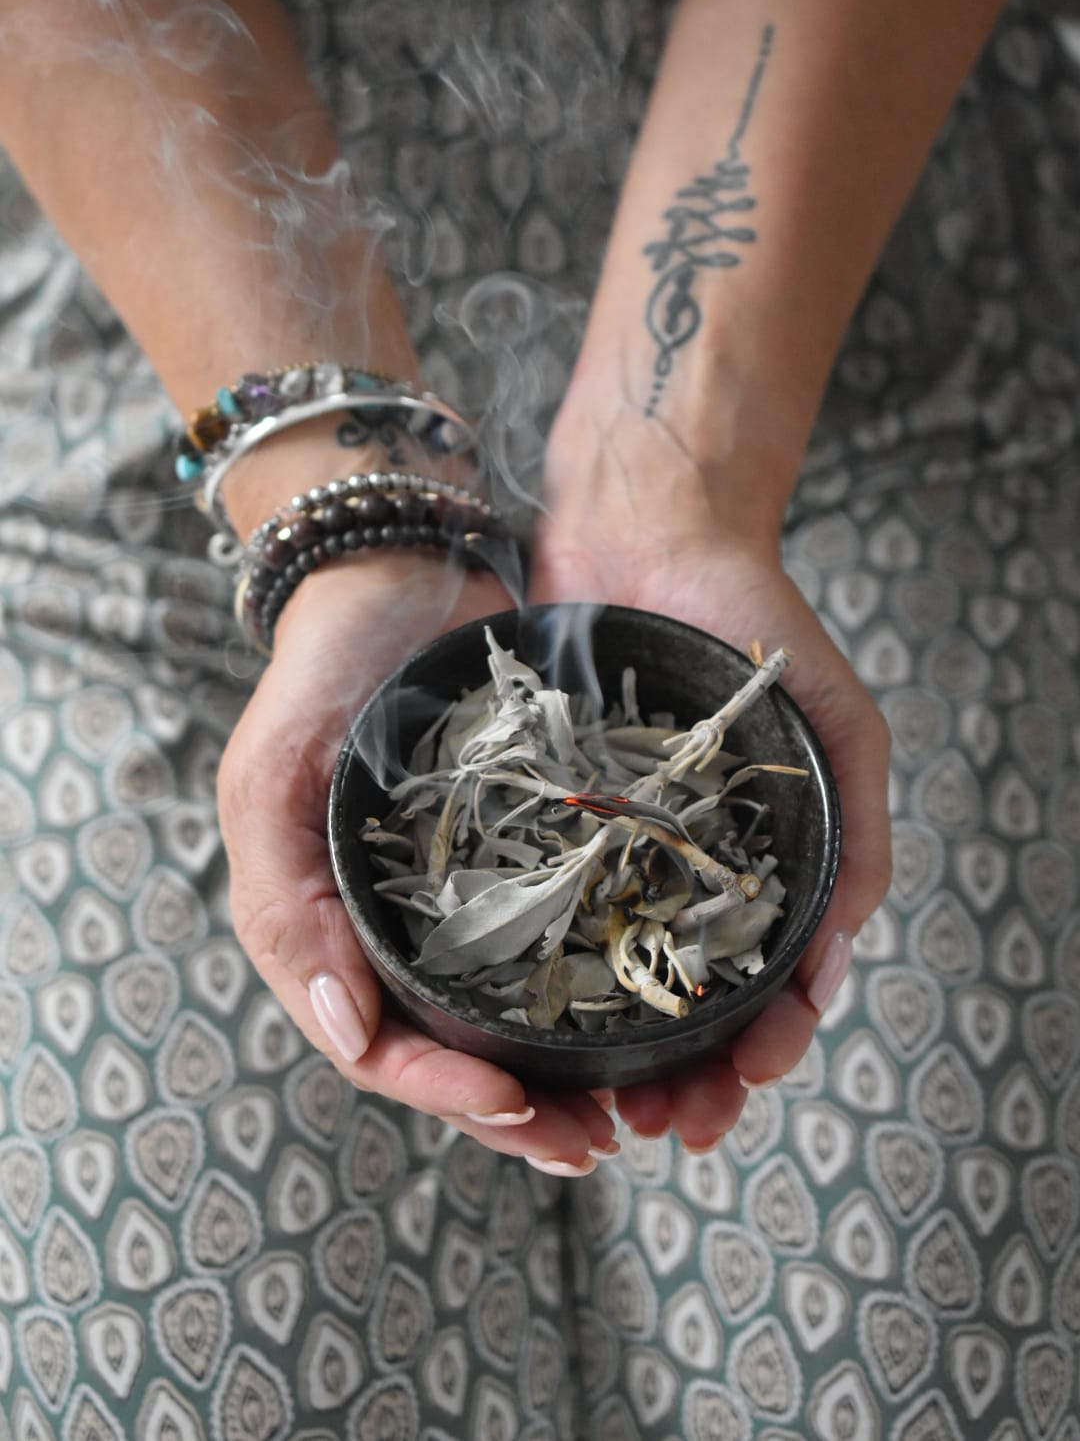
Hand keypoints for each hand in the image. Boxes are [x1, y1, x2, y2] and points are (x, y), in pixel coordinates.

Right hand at [218, 554, 617, 1169]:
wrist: (404, 573)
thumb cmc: (326, 671)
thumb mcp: (271, 777)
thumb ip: (287, 904)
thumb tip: (344, 1032)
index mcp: (324, 929)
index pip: (380, 1046)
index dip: (446, 1091)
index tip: (521, 1105)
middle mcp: (390, 927)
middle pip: (453, 1054)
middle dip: (521, 1112)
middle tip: (596, 1142)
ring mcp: (458, 896)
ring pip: (510, 1017)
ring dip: (566, 1074)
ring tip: (633, 1105)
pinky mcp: (519, 856)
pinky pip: (557, 943)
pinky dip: (594, 991)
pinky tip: (645, 1012)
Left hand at [530, 434, 890, 1150]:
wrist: (646, 534)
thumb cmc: (752, 625)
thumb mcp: (837, 728)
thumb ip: (858, 838)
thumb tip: (835, 962)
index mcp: (757, 862)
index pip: (767, 984)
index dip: (761, 1046)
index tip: (744, 1084)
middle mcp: (677, 868)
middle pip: (682, 1000)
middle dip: (685, 1072)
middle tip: (668, 1120)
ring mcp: (608, 847)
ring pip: (607, 975)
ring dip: (613, 1050)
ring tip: (605, 1099)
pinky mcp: (540, 818)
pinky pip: (538, 908)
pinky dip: (542, 970)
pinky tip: (532, 1017)